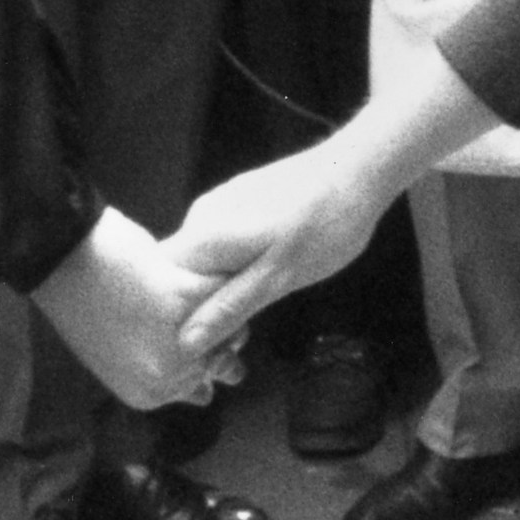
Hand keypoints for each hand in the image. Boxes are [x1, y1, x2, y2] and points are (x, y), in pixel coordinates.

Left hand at [30, 206, 230, 412]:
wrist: (62, 258)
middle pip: (223, 362)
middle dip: (215, 336)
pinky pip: (223, 287)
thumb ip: (157, 371)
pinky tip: (184, 265)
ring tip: (187, 287)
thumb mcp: (115, 356)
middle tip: (186, 309)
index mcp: (149, 394)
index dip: (198, 360)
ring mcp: (187, 340)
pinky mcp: (195, 298)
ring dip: (219, 306)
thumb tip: (204, 390)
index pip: (200, 390)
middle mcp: (172, 377)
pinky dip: (211, 273)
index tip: (184, 335)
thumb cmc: (80, 303)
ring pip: (234, 326)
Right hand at [165, 139, 392, 364]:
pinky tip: (264, 281)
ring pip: (203, 264)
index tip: (206, 348)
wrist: (359, 171)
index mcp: (203, 237)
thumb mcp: (279, 278)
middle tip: (239, 343)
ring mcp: (220, 206)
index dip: (175, 323)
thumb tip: (187, 341)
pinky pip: (222, 246)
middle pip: (179, 277)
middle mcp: (201, 216)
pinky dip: (234, 271)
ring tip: (256, 316)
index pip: (160, 287)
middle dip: (201, 313)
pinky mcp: (240, 202)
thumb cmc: (325, 225)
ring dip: (221, 294)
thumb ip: (230, 307)